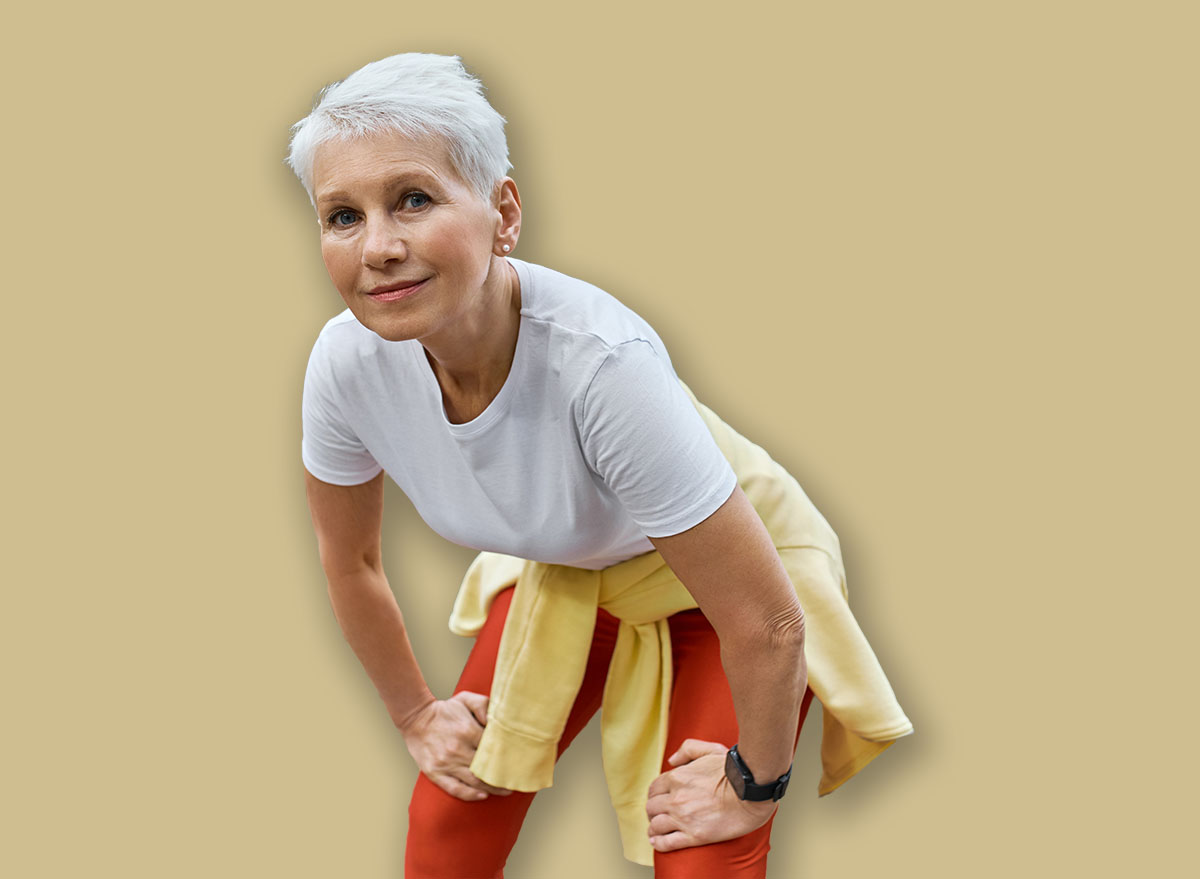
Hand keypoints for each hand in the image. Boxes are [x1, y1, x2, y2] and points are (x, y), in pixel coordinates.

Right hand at [398, 691, 512, 800]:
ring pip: (474, 781)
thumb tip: (495, 722)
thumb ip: (484, 705)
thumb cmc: (445, 710)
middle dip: (502, 776)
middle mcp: (457, 749)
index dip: (506, 755)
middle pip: (485, 768)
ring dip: (492, 788)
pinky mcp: (435, 773)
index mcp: (467, 731)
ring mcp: (446, 763)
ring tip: (504, 790)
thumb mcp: (466, 699)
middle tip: (515, 779)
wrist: (416, 718)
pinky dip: (470, 795)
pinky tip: (483, 796)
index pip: (493, 748)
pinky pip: (455, 789)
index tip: (517, 760)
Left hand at [645, 739, 777, 852]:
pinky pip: (667, 843)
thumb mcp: (710, 750)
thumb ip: (687, 749)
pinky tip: (657, 841)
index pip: (654, 789)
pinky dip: (658, 843)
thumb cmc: (734, 772)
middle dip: (654, 811)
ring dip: (654, 828)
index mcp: (677, 777)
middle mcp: (676, 798)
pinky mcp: (694, 836)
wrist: (751, 793)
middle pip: (652, 807)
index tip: (659, 799)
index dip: (655, 795)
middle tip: (659, 814)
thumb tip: (672, 760)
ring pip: (656, 826)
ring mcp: (684, 818)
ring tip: (655, 830)